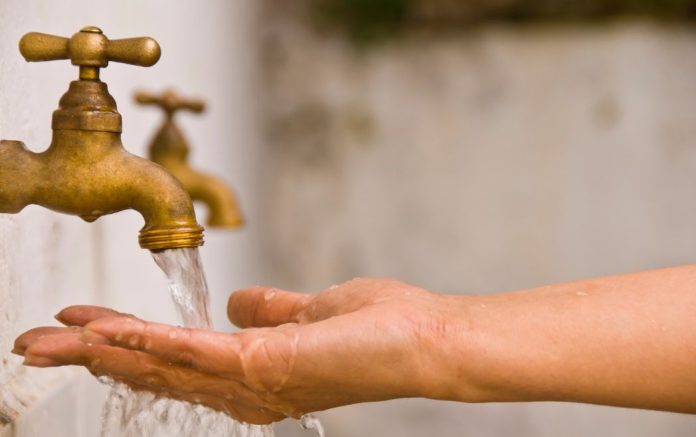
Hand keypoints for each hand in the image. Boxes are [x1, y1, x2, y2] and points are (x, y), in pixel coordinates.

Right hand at [13, 278, 462, 423]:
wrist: (421, 340)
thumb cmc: (377, 327)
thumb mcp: (308, 312)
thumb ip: (271, 310)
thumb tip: (239, 300)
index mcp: (251, 371)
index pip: (174, 359)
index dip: (125, 344)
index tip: (84, 326)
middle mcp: (242, 387)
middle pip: (152, 370)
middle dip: (91, 355)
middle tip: (36, 342)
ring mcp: (248, 380)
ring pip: (159, 364)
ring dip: (101, 349)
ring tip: (50, 338)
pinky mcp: (260, 364)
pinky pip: (190, 352)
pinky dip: (144, 341)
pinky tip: (104, 329)